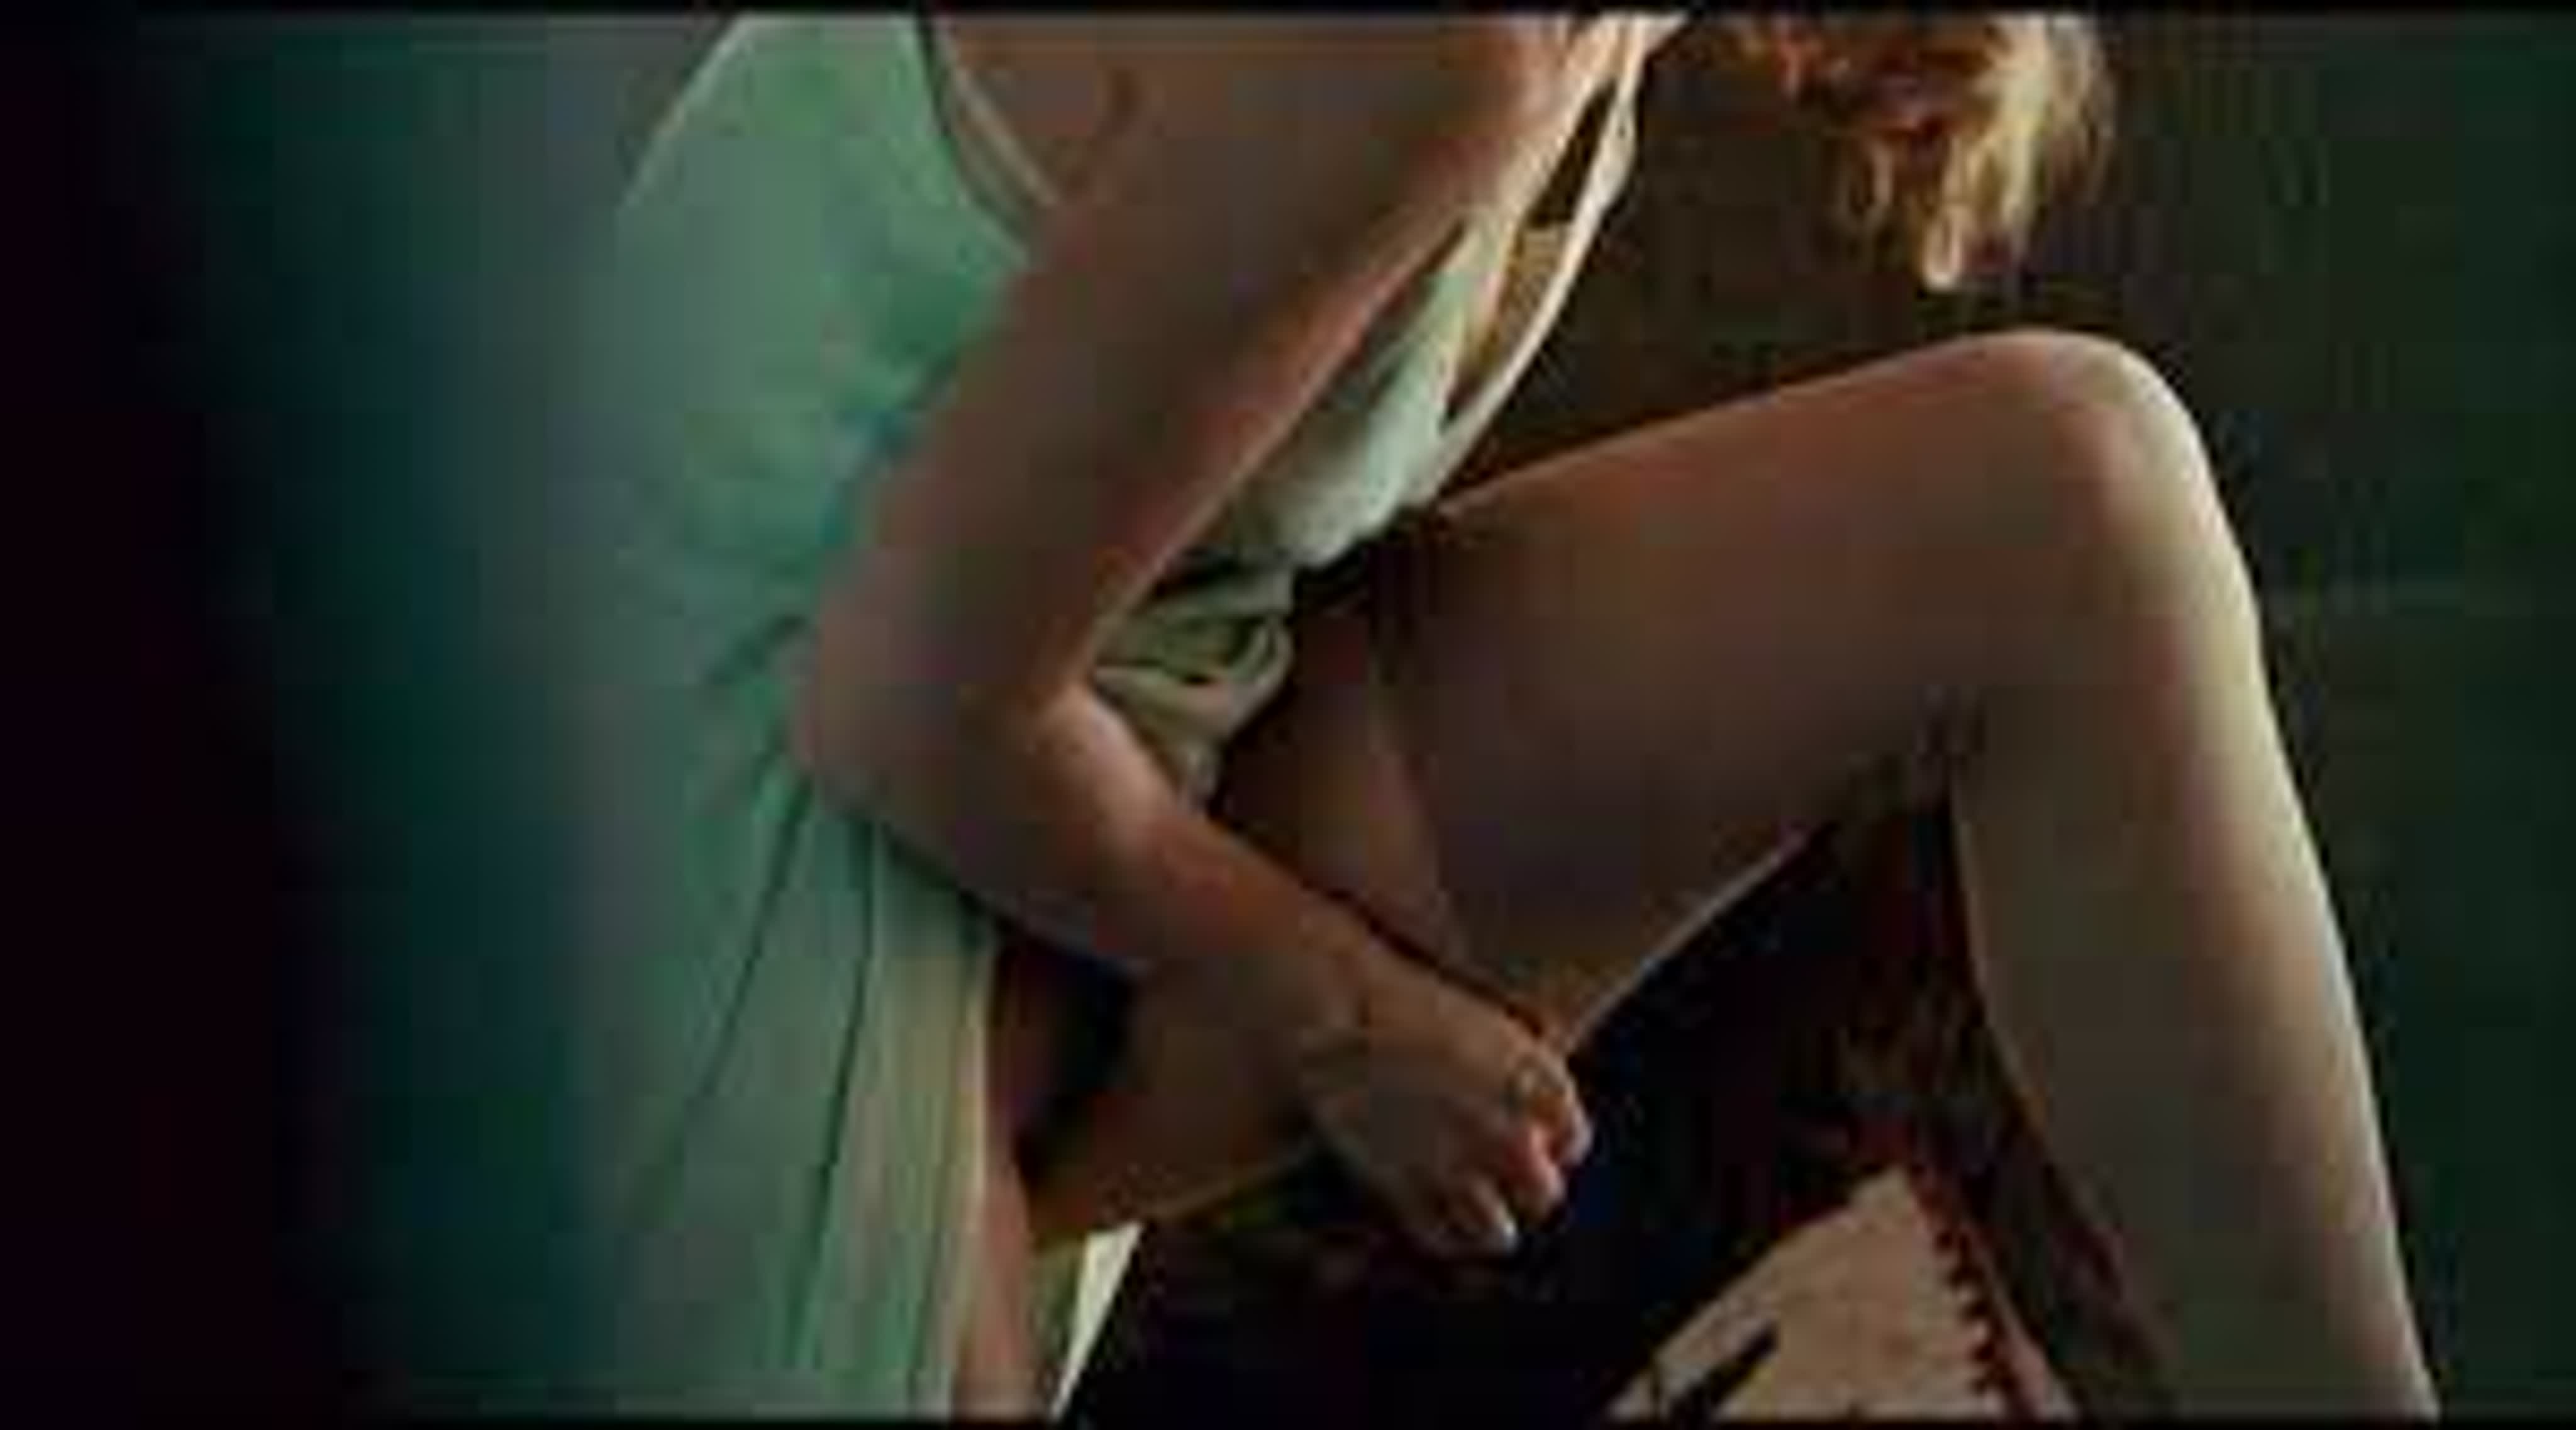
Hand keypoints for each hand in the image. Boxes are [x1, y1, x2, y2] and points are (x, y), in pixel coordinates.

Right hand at [1285, 948, 1592, 1258]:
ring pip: (1499, 1233)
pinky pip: (1442, 1238)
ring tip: (1476, 1202)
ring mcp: (1455, 1165)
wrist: (1343, 1008)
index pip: (1573, 1142)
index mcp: (1536, 1084)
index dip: (1553, 1140)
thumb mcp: (1494, 1028)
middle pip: (1544, 1194)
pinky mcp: (1404, 1185)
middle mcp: (1506, 1132)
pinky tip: (1442, 1213)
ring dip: (1492, 1221)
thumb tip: (1540, 1122)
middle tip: (1504, 1170)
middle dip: (1527, 1185)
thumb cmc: (1417, 1004)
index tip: (1532, 1131)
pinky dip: (1447, 1234)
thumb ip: (1527, 1078)